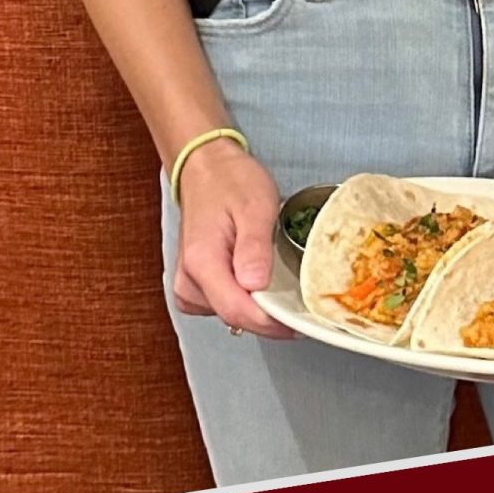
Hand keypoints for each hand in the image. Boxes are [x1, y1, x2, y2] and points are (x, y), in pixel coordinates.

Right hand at [172, 139, 295, 338]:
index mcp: (202, 263)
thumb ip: (254, 247)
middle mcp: (188, 282)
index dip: (271, 322)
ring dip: (259, 309)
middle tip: (305, 304)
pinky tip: (262, 284)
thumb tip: (254, 286)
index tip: (301, 321)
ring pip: (230, 315)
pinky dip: (247, 300)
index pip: (236, 310)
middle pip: (234, 316)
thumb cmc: (231, 183)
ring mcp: (188, 287)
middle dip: (271, 317)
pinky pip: (224, 305)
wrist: (205, 170)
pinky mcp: (194, 287)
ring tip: (284, 286)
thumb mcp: (255, 206)